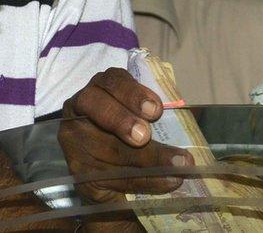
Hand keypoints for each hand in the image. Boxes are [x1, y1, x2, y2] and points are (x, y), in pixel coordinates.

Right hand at [59, 67, 193, 203]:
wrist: (117, 177)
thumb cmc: (135, 140)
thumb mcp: (145, 121)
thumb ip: (157, 117)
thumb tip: (189, 118)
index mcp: (100, 91)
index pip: (109, 80)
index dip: (130, 92)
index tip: (154, 110)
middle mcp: (79, 110)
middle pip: (94, 106)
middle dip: (120, 119)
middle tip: (143, 136)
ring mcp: (73, 140)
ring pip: (104, 146)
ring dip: (144, 158)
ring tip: (177, 166)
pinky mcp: (78, 170)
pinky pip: (109, 176)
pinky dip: (142, 180)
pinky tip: (166, 182)